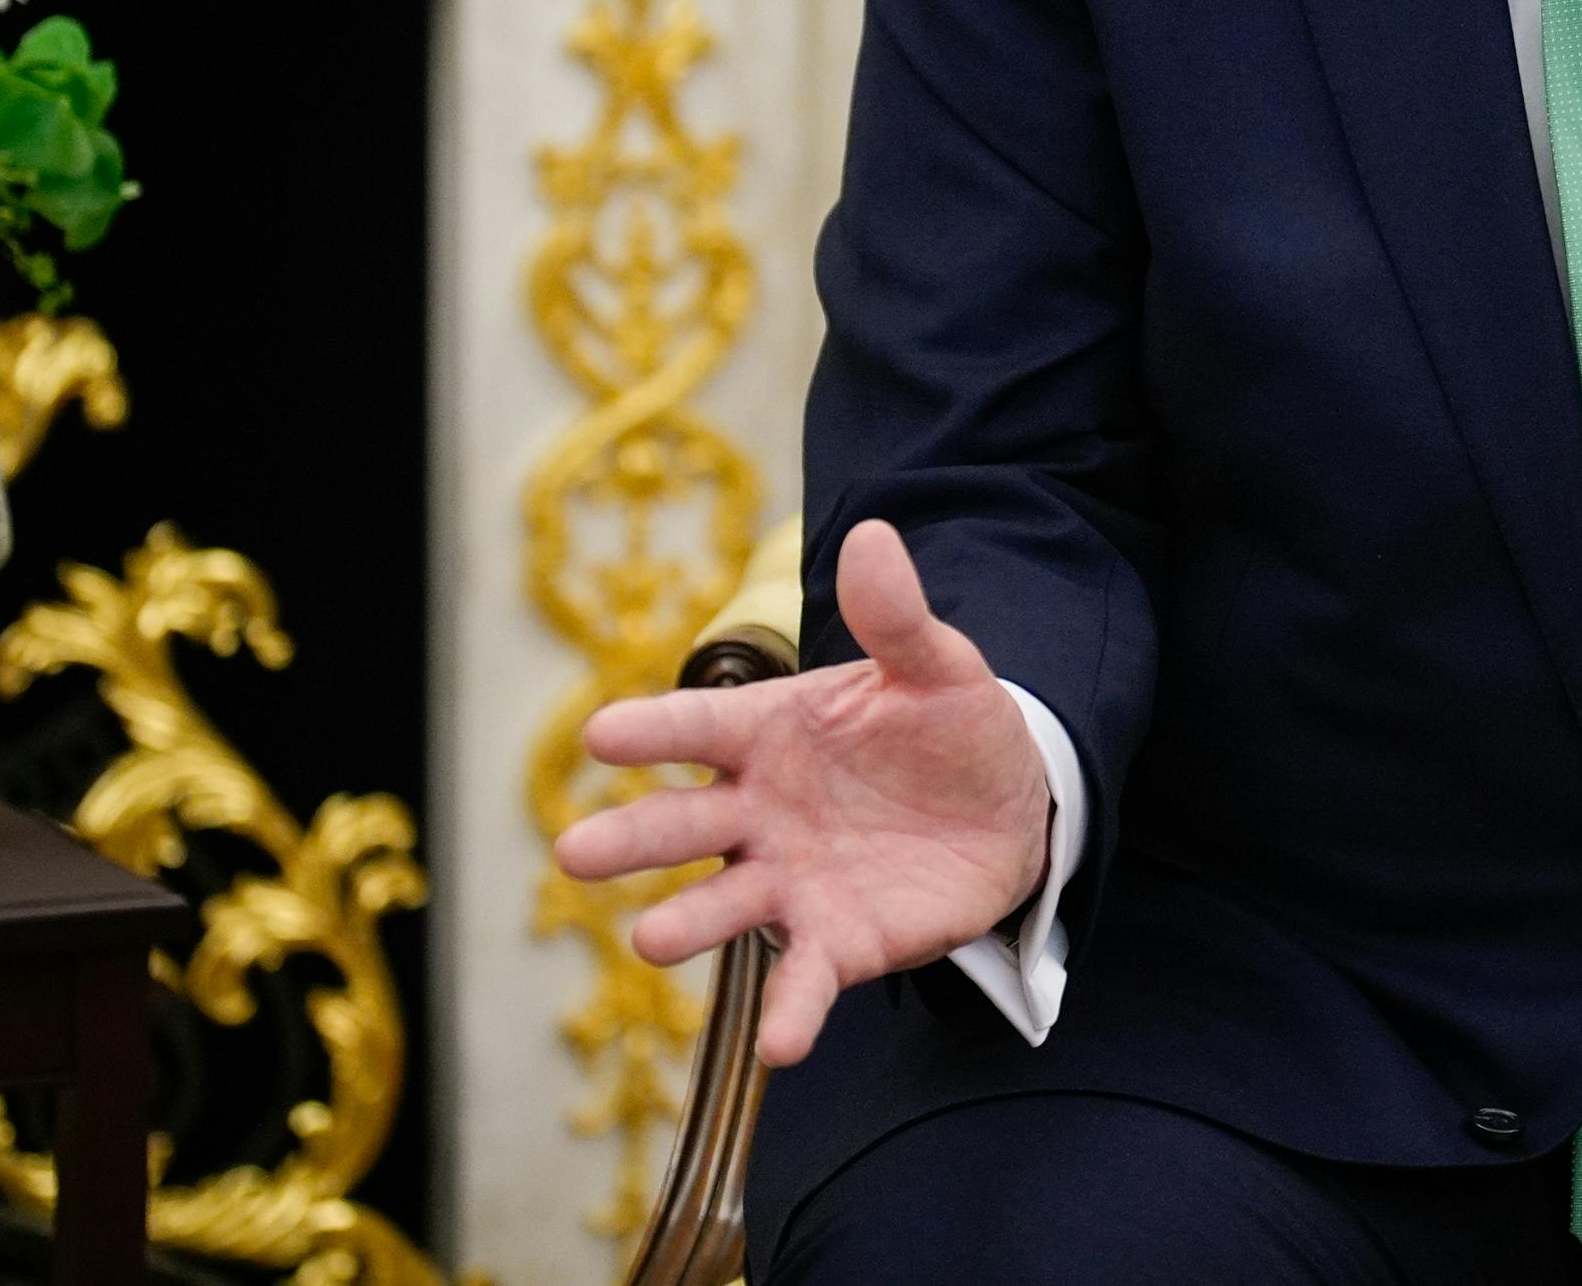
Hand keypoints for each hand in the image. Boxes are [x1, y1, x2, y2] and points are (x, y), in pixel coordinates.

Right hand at [556, 519, 1053, 1067]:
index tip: (599, 735)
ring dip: (688, 924)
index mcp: (771, 732)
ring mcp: (791, 881)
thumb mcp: (935, 666)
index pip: (699, 728)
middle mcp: (761, 811)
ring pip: (724, 906)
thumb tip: (876, 535)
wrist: (1008, 805)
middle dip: (632, 838)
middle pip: (683, 824)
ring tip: (650, 939)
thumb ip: (897, 617)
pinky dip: (789, 1014)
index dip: (651, 730)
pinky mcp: (837, 942)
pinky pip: (805, 981)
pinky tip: (778, 1045)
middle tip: (574, 852)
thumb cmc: (949, 725)